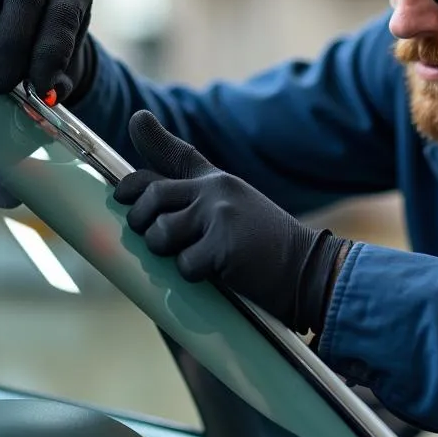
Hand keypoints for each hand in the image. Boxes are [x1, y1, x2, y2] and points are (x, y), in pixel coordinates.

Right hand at [0, 0, 93, 100]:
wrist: (22, 14)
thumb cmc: (46, 39)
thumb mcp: (62, 57)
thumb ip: (60, 76)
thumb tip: (51, 94)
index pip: (62, 18)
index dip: (49, 55)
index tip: (38, 87)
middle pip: (23, 0)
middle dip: (11, 47)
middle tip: (0, 83)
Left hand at [114, 111, 349, 334]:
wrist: (311, 270)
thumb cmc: (267, 249)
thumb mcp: (235, 209)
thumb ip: (195, 198)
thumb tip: (153, 203)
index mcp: (217, 180)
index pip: (172, 157)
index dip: (142, 160)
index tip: (126, 165)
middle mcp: (215, 189)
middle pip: (150, 198)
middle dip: (142, 225)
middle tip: (159, 243)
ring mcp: (219, 214)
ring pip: (159, 234)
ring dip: (168, 256)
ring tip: (195, 261)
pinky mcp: (223, 245)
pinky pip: (182, 266)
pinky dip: (194, 279)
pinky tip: (219, 276)